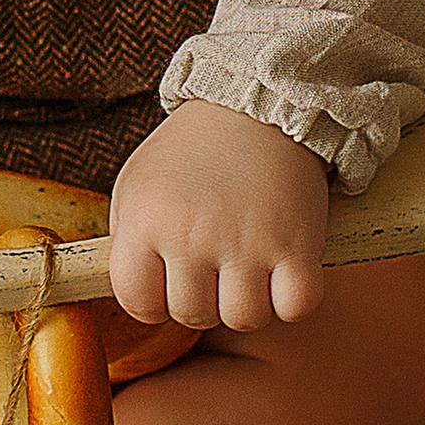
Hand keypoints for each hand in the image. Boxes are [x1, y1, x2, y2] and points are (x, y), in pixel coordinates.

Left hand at [107, 100, 329, 333]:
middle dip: (203, 298)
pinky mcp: (297, 245)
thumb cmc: (192, 151)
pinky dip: (291, 299)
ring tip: (247, 265)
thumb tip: (135, 293)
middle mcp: (192, 235)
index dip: (153, 301)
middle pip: (192, 315)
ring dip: (247, 301)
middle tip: (214, 262)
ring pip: (243, 318)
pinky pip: (294, 308)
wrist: (257, 106)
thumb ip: (127, 240)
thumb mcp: (137, 183)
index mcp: (146, 221)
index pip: (138, 302)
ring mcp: (247, 243)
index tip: (168, 280)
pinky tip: (283, 272)